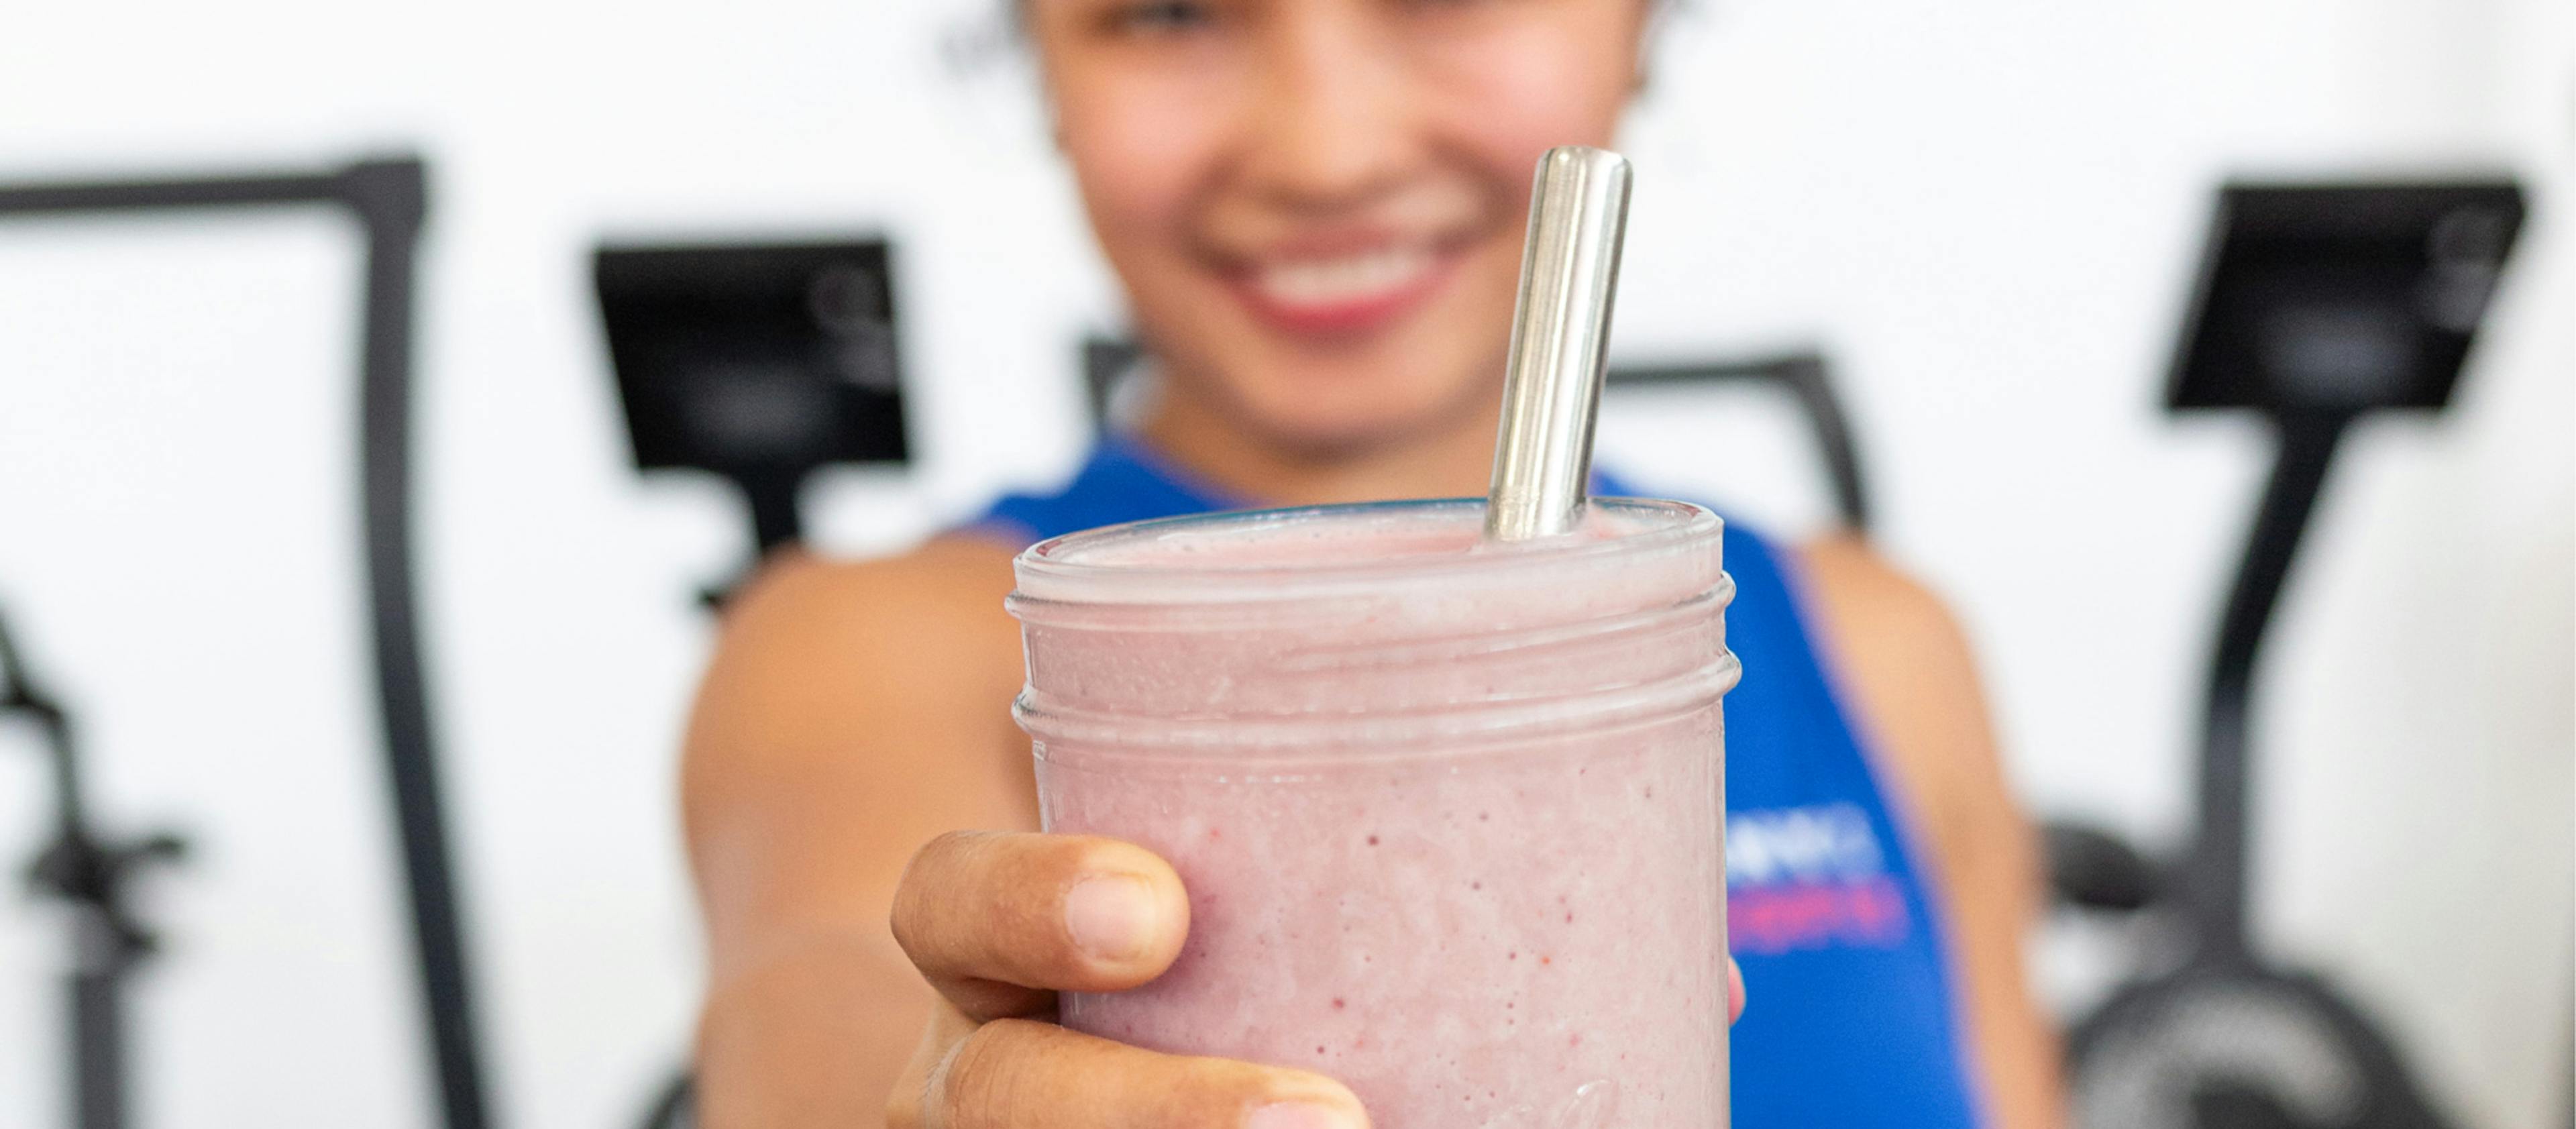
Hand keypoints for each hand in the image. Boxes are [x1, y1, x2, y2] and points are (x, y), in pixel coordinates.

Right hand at [885, 830, 1746, 1128]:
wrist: (1095, 1097)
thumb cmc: (1210, 983)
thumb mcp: (1253, 913)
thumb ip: (1406, 898)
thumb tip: (1703, 979)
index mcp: (1008, 956)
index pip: (951, 903)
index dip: (1031, 899)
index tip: (1162, 908)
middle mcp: (989, 1078)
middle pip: (1003, 1101)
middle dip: (1150, 1115)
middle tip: (1329, 1121)